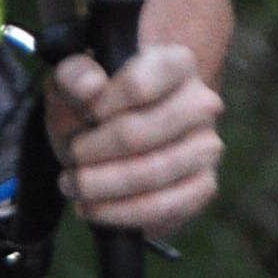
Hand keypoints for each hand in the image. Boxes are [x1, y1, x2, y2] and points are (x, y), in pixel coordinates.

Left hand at [44, 38, 223, 239]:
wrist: (109, 143)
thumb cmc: (94, 106)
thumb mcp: (72, 83)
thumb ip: (74, 75)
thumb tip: (91, 87)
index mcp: (176, 64)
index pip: (139, 84)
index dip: (103, 105)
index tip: (84, 115)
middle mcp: (201, 103)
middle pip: (139, 133)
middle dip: (93, 152)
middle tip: (71, 158)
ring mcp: (206, 146)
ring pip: (152, 173)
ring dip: (103, 185)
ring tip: (74, 185)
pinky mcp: (204, 186)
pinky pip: (165, 207)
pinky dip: (121, 213)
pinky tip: (94, 207)